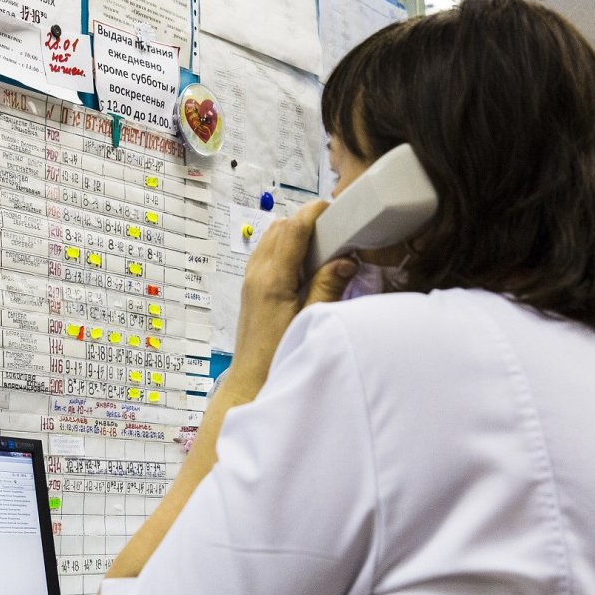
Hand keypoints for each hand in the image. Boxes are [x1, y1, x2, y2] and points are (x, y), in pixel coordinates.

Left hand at [229, 201, 359, 395]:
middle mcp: (256, 274)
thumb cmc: (279, 357)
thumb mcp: (311, 320)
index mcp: (272, 279)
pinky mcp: (249, 288)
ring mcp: (249, 279)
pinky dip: (284, 247)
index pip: (292, 228)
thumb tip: (345, 259)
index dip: (315, 213)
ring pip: (270, 237)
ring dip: (295, 233)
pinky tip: (304, 266)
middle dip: (307, 221)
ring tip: (322, 247)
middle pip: (280, 226)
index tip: (336, 211)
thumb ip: (328, 286)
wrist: (250, 383)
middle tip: (336, 230)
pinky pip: (265, 253)